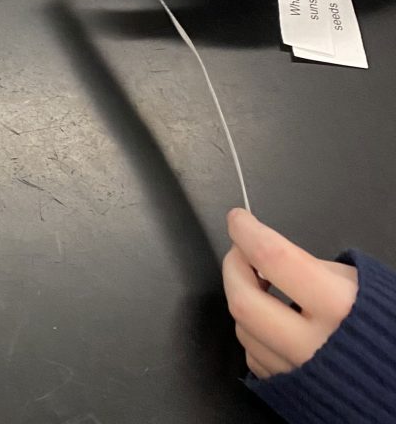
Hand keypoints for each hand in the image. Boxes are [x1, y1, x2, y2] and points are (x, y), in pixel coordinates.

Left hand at [222, 208, 357, 379]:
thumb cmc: (383, 324)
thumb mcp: (355, 281)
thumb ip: (307, 266)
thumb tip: (264, 254)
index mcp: (338, 307)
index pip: (273, 258)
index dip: (247, 232)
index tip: (238, 220)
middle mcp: (314, 345)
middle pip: (244, 300)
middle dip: (233, 267)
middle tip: (240, 252)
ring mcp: (299, 373)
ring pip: (245, 330)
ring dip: (244, 300)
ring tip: (262, 287)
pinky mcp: (290, 394)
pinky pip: (255, 357)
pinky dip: (256, 333)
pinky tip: (272, 322)